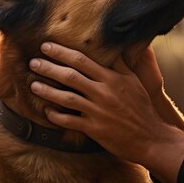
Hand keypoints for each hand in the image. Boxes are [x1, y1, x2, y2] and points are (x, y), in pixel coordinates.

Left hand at [29, 42, 183, 177]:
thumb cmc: (142, 108)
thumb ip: (119, 64)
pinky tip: (46, 111)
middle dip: (48, 67)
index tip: (46, 46)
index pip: (82, 60)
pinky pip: (69, 121)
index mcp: (112, 78)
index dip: (61, 52)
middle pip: (70, 76)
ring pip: (66, 98)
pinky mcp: (94, 129)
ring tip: (33, 85)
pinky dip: (55, 116)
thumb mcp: (134, 81)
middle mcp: (103, 92)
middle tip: (33, 62)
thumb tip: (110, 46)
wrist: (150, 137)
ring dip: (47, 91)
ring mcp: (97, 111)